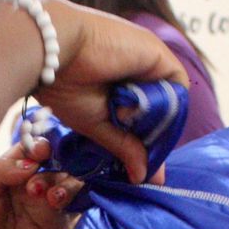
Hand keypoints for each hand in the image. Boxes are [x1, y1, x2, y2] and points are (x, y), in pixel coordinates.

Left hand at [0, 137, 80, 228]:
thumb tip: (32, 162)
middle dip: (56, 162)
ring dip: (63, 181)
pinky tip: (58, 200)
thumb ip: (1, 170)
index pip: (32, 148)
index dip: (39, 144)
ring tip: (43, 194)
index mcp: (11, 171)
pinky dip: (73, 198)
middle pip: (58, 161)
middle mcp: (33, 185)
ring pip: (70, 181)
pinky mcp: (58, 228)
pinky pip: (76, 207)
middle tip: (37, 178)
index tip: (40, 150)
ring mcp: (47, 206)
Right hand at [34, 0, 187, 182]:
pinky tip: (137, 110)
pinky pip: (176, 84)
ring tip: (127, 124)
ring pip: (171, 98)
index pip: (148, 114)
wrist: (51, 51)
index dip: (147, 137)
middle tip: (141, 153)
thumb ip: (124, 146)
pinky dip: (163, 103)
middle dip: (155, 133)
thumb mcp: (96, 124)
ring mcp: (149, 59)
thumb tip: (144, 178)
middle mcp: (138, 68)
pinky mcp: (158, 53)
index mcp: (120, 81)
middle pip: (162, 108)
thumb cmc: (63, 85)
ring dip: (156, 119)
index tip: (140, 158)